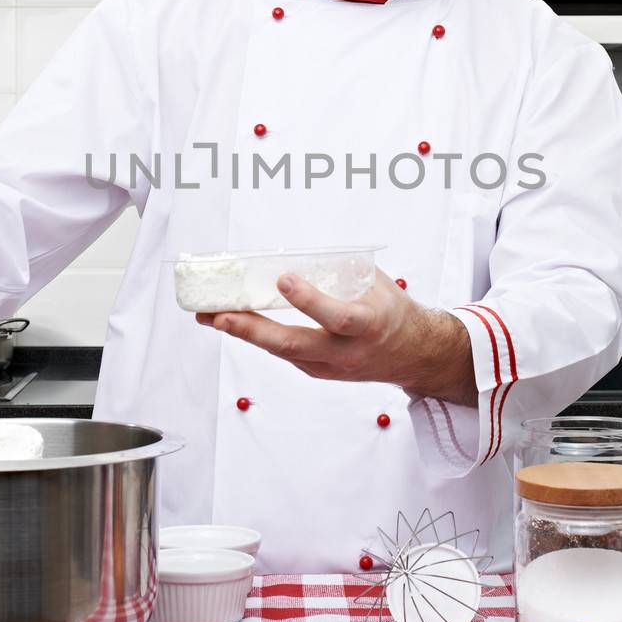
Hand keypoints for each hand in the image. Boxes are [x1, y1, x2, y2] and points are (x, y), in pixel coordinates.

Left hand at [194, 267, 476, 405]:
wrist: (411, 353)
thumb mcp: (375, 284)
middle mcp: (348, 352)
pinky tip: (234, 321)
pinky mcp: (318, 372)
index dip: (309, 300)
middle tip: (218, 315)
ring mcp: (331, 367)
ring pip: (282, 352)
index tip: (283, 279)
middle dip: (252, 330)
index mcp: (369, 324)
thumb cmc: (390, 309)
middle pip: (294, 345)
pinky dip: (259, 336)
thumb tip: (297, 250)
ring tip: (209, 316)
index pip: (337, 316)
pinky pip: (284, 353)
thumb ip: (340, 271)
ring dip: (245, 333)